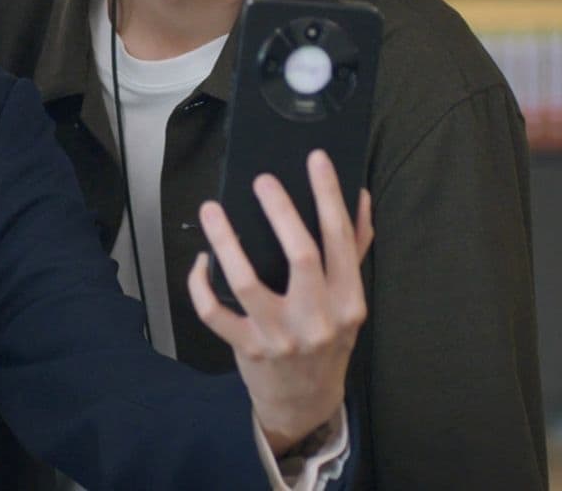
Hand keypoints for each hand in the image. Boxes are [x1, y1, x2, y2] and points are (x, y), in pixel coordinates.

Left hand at [186, 150, 373, 453]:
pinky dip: (201, 285)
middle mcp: (318, 319)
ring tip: (212, 209)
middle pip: (301, 256)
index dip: (328, 196)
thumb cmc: (328, 341)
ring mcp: (281, 335)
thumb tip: (360, 198)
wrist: (305, 402)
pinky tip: (201, 261)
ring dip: (226, 241)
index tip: (316, 160)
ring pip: (248, 281)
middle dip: (281, 212)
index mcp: (348, 301)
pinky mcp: (248, 348)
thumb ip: (354, 251)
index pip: (340, 240)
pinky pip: (215, 313)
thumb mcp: (348, 301)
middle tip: (262, 180)